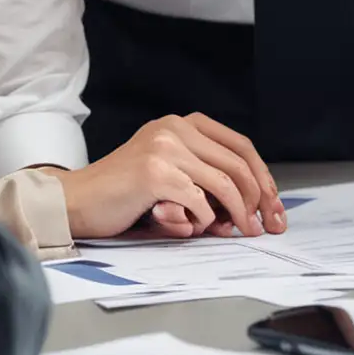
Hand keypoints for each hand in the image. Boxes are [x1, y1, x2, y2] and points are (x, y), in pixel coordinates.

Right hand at [47, 113, 286, 239]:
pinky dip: (204, 220)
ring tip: (242, 231)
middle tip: (267, 224)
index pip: (240, 145)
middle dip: (259, 197)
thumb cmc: (125, 192)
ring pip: (224, 183)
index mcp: (184, 123)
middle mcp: (176, 128)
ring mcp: (165, 148)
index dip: (262, 176)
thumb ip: (204, 174)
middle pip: (238, 163)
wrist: (79, 200)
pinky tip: (196, 227)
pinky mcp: (156, 173)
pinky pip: (199, 201)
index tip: (274, 204)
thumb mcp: (170, 170)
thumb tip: (250, 204)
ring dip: (238, 213)